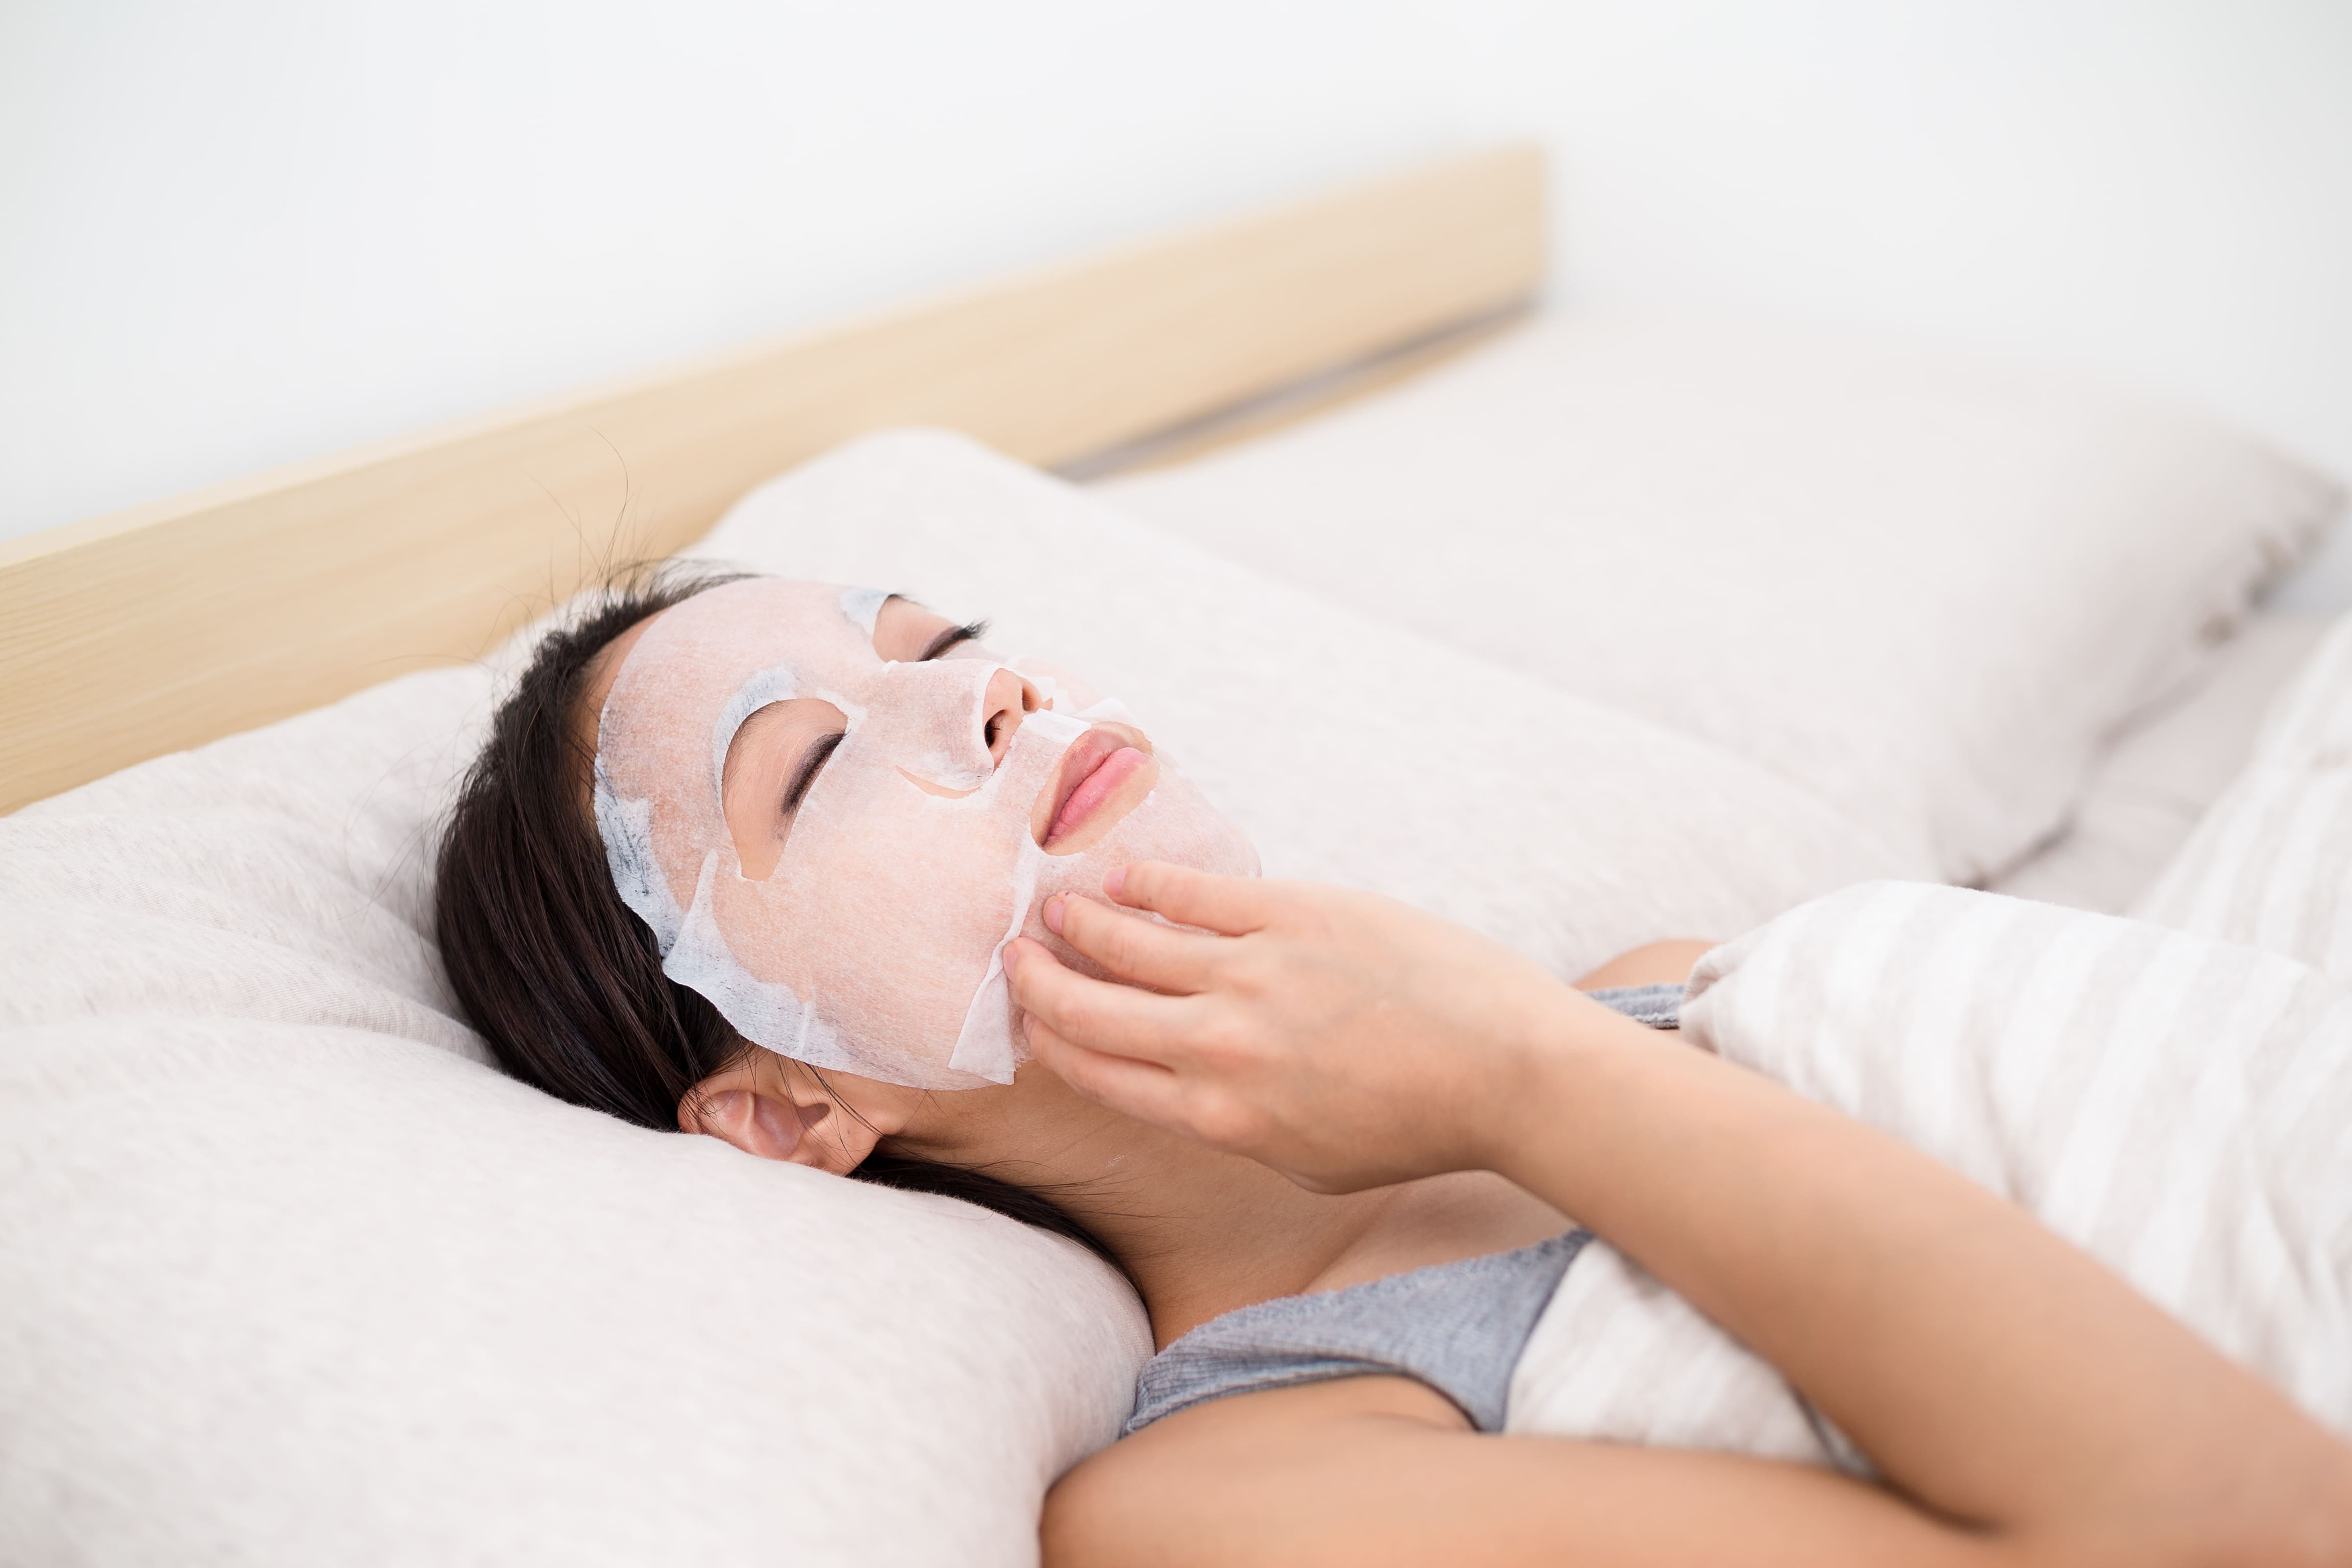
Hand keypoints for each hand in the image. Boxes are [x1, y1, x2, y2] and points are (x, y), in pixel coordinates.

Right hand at [1003, 861, 1593, 1192]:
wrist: (1506, 1070)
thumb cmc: (1417, 1125)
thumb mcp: (1309, 1160)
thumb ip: (1237, 1125)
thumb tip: (1190, 1087)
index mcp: (1218, 1118)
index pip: (1101, 1074)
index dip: (1051, 1043)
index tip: (1030, 1021)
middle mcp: (1216, 1049)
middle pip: (1092, 1011)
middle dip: (1040, 984)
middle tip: (1015, 959)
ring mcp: (1251, 976)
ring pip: (1127, 942)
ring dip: (1078, 924)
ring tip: (1052, 909)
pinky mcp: (1292, 915)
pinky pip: (1192, 894)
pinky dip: (1144, 884)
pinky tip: (1120, 876)